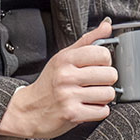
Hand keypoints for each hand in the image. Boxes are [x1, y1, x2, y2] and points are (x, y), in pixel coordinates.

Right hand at [0, 19, 117, 139]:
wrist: (28, 110)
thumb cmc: (49, 83)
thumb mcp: (63, 58)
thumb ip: (87, 41)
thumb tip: (106, 25)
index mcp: (65, 59)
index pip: (103, 54)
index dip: (104, 61)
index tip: (95, 66)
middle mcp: (66, 76)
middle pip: (110, 74)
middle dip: (105, 81)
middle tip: (92, 83)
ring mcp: (68, 95)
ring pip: (109, 94)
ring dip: (102, 97)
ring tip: (89, 96)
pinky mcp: (72, 114)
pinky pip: (103, 111)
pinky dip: (97, 111)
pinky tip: (86, 106)